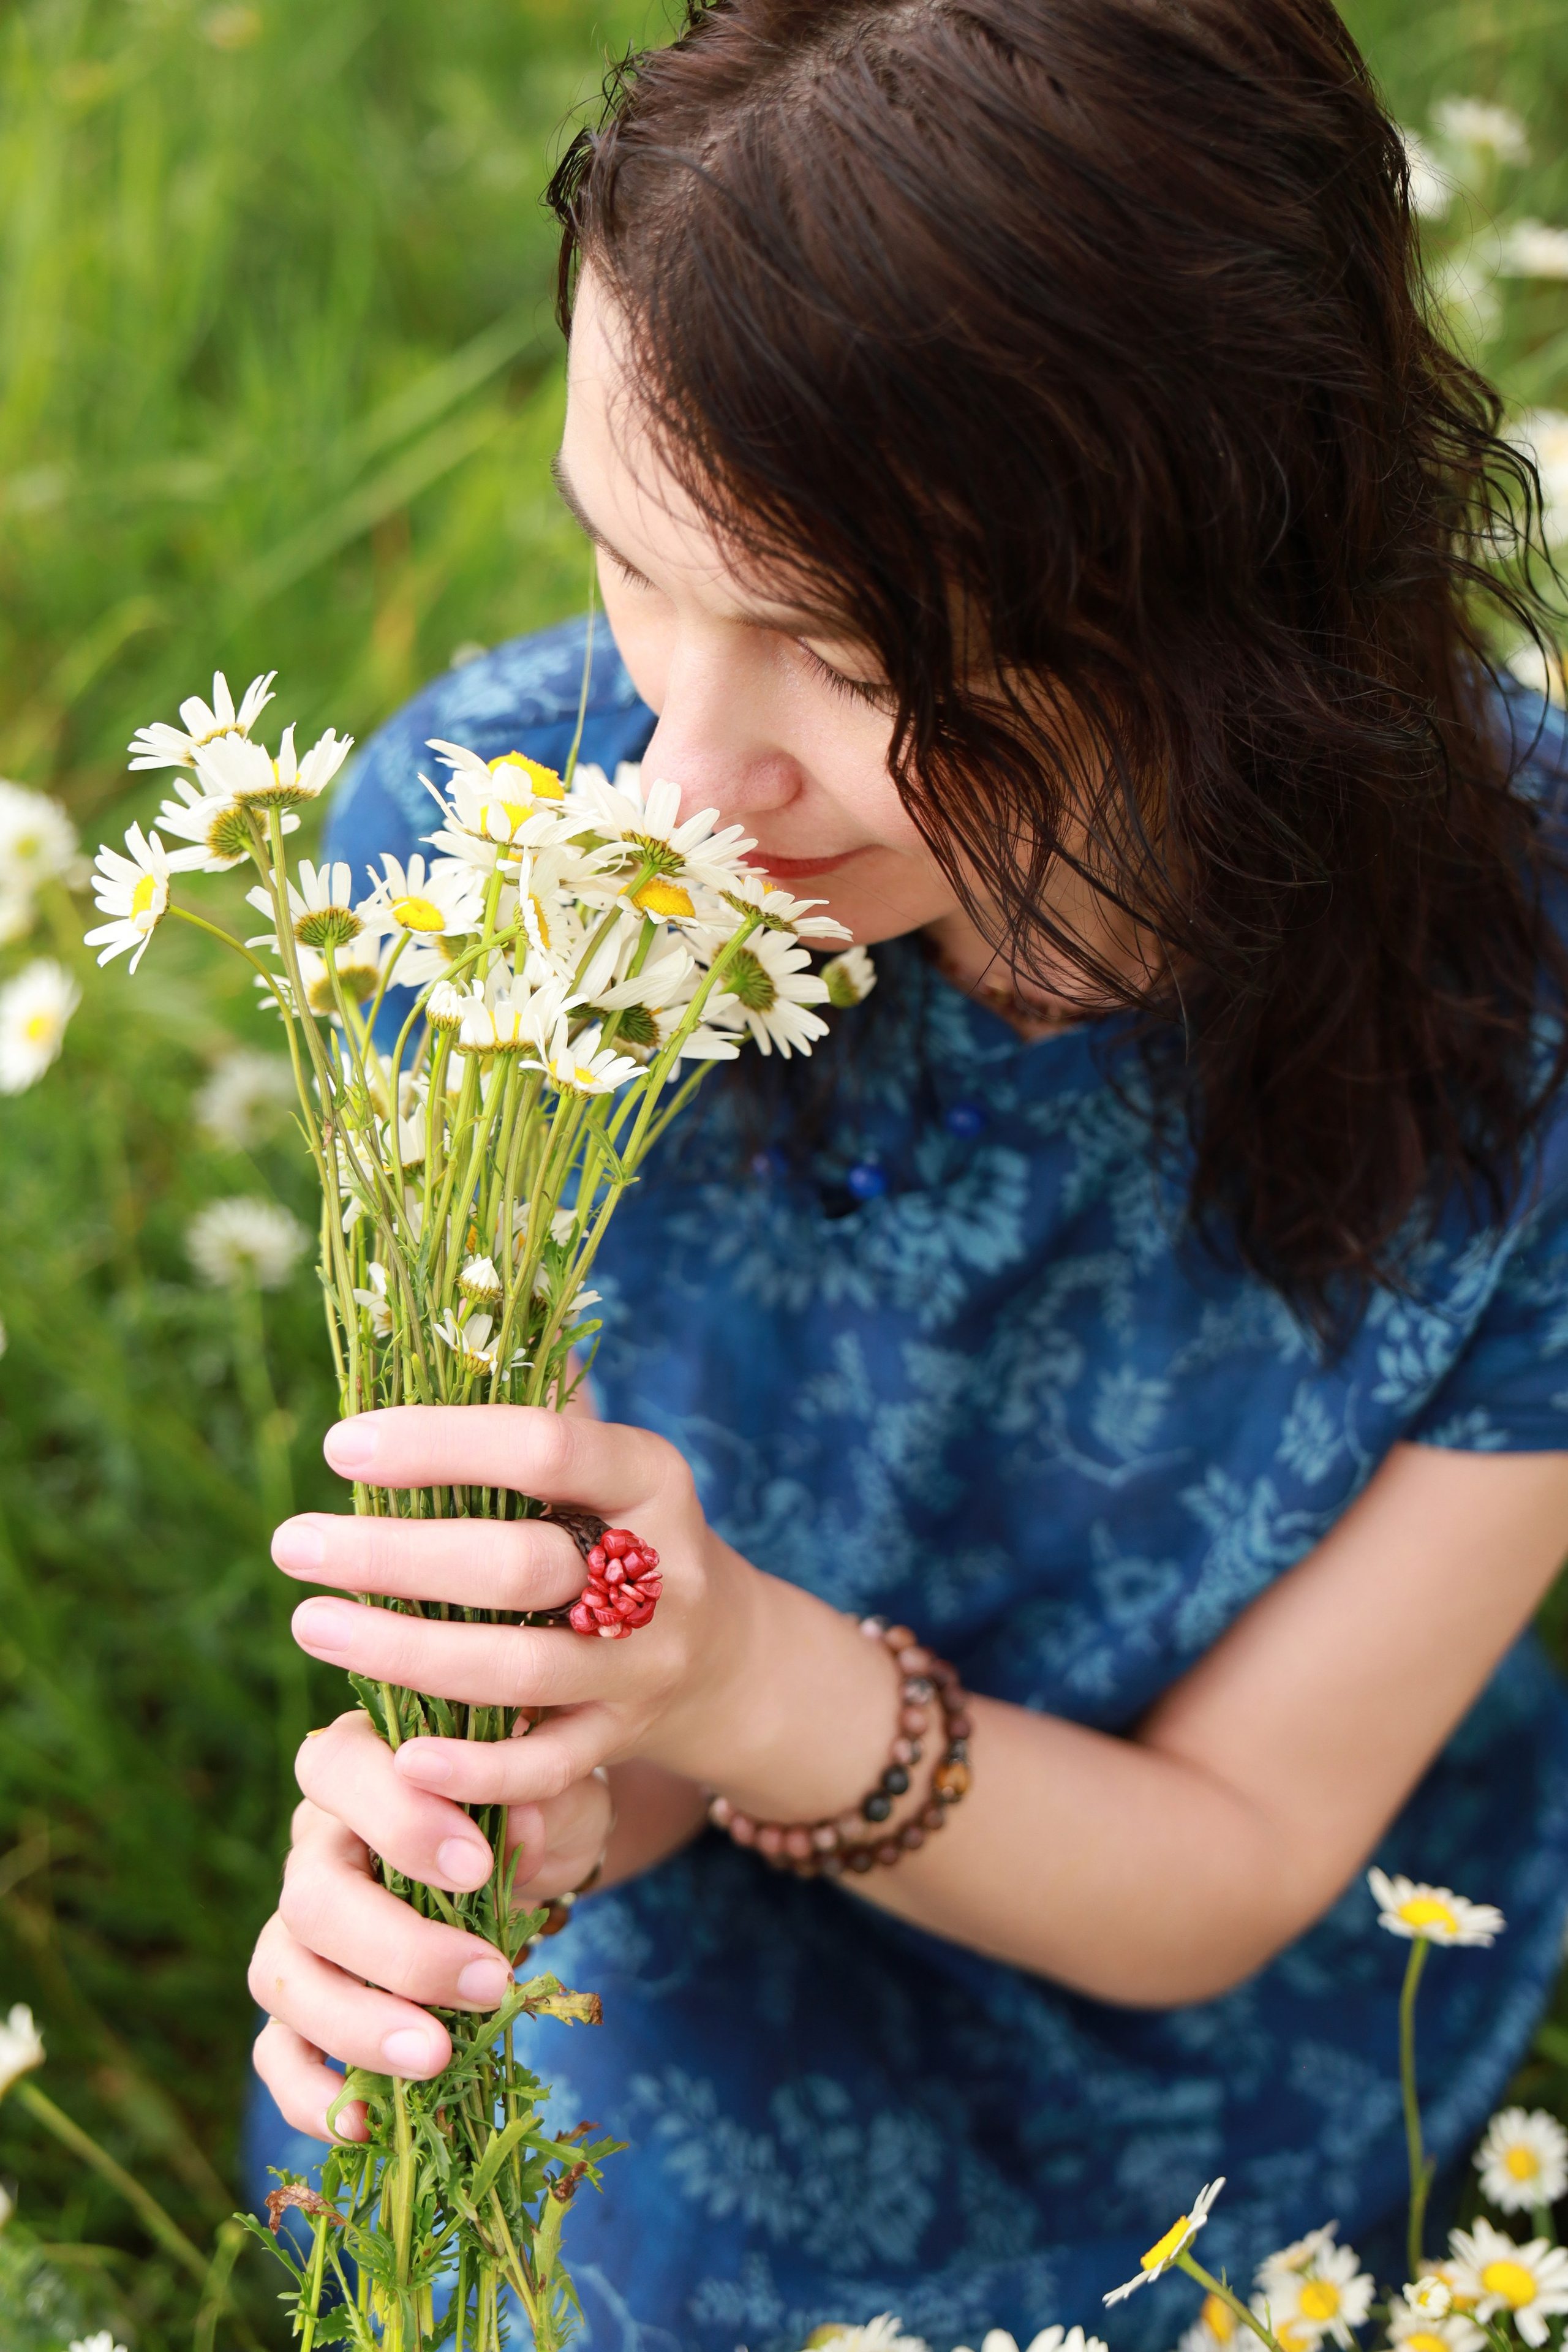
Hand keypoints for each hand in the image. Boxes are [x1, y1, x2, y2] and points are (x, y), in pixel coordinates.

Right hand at [249, 1709, 611, 2140]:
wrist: (536, 1857)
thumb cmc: (535, 1808)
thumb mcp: (555, 1788)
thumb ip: (539, 1797)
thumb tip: (521, 1816)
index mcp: (364, 1763)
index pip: (338, 1766)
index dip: (396, 1818)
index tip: (476, 1867)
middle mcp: (316, 1840)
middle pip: (310, 1893)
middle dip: (398, 1949)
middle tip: (488, 1981)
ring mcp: (298, 1923)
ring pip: (283, 1974)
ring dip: (357, 2024)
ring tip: (437, 2059)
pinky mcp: (302, 2000)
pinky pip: (276, 2049)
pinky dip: (310, 2092)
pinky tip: (368, 2123)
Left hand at [271, 1404, 758, 1802]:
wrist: (721, 1650)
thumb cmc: (620, 1528)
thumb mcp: (604, 1460)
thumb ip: (536, 1404)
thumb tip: (447, 1314)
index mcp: (649, 1477)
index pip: (544, 1449)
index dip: (440, 1445)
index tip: (340, 1445)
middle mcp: (659, 1571)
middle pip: (520, 1566)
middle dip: (396, 1556)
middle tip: (293, 1542)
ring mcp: (644, 1663)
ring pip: (521, 1668)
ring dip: (405, 1653)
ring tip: (310, 1623)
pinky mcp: (622, 1738)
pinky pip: (545, 1765)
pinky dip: (474, 1767)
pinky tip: (400, 1753)